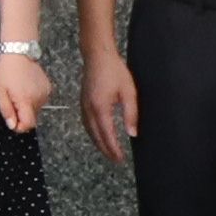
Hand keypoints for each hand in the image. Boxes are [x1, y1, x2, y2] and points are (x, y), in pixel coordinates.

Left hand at [0, 46, 51, 140]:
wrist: (19, 54)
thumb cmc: (6, 71)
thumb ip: (6, 110)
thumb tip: (12, 125)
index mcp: (26, 100)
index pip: (28, 124)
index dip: (20, 127)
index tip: (12, 122)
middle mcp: (39, 98)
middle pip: (32, 118)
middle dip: (22, 115)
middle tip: (12, 100)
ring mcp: (45, 93)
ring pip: (36, 109)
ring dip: (27, 106)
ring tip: (18, 92)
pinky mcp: (48, 88)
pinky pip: (41, 100)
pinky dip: (33, 98)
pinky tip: (26, 88)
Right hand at [88, 41, 139, 158]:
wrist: (97, 56)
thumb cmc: (114, 71)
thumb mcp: (129, 92)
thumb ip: (131, 114)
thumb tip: (132, 133)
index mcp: (101, 108)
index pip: (107, 135)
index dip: (114, 148)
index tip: (120, 158)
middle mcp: (89, 109)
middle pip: (96, 136)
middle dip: (106, 149)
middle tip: (116, 160)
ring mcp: (84, 106)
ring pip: (89, 130)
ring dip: (98, 143)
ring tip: (108, 151)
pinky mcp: (83, 102)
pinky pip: (86, 123)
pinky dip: (92, 133)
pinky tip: (98, 135)